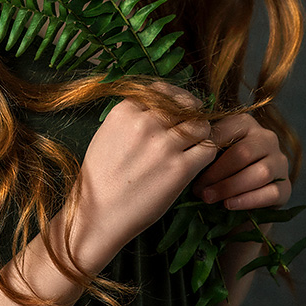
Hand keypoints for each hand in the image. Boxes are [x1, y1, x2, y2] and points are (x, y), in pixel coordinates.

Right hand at [72, 86, 217, 263]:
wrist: (97, 213)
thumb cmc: (100, 177)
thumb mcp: (107, 133)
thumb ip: (132, 117)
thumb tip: (161, 107)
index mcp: (125, 111)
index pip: (161, 92)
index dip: (173, 99)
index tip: (177, 108)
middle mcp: (145, 123)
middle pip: (184, 105)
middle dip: (189, 114)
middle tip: (190, 126)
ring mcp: (164, 145)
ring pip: (200, 124)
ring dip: (201, 132)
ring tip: (195, 144)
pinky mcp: (180, 169)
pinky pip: (208, 148)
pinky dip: (207, 151)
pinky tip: (197, 159)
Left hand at [192, 112, 289, 210]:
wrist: (235, 203)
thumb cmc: (215, 172)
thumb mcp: (208, 155)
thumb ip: (202, 147)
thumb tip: (183, 150)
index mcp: (245, 123)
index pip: (227, 132)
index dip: (206, 150)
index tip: (186, 165)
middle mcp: (267, 138)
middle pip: (244, 153)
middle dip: (217, 173)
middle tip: (197, 189)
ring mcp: (280, 162)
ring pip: (260, 173)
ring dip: (231, 187)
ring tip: (208, 198)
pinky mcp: (286, 188)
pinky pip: (271, 192)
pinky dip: (248, 200)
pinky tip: (229, 205)